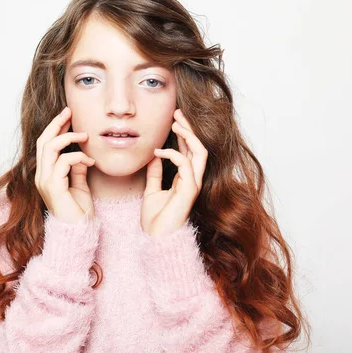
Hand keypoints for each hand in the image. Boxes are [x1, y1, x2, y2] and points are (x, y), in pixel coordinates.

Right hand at [34, 106, 96, 222]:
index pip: (45, 145)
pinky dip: (78, 157)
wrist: (78, 233)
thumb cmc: (78, 212)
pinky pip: (63, 163)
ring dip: (68, 138)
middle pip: (43, 141)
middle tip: (70, 112)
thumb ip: (77, 170)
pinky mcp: (53, 188)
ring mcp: (45, 182)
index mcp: (45, 174)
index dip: (55, 128)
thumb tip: (82, 155)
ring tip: (85, 136)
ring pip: (49, 148)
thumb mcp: (79, 186)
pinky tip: (90, 161)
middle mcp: (41, 176)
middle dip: (56, 124)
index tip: (68, 115)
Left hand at [141, 108, 207, 235]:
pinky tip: (159, 151)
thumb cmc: (155, 220)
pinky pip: (185, 165)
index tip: (174, 118)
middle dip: (190, 128)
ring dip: (188, 136)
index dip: (184, 134)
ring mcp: (193, 185)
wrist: (156, 240)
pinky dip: (173, 154)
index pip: (189, 151)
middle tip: (178, 113)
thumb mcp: (152, 191)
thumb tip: (153, 155)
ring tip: (176, 123)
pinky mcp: (189, 191)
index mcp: (185, 179)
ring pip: (199, 153)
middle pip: (198, 147)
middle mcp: (192, 180)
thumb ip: (155, 174)